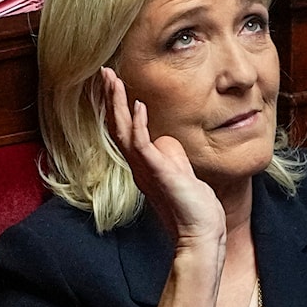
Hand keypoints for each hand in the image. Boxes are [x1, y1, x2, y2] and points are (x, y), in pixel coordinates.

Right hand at [101, 67, 225, 246]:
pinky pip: (142, 145)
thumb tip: (165, 139)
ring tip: (113, 80)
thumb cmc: (194, 207)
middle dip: (111, 98)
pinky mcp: (158, 173)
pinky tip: (139, 106)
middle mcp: (139, 167)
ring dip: (118, 104)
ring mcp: (146, 170)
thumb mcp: (182, 173)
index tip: (114, 84)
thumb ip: (171, 155)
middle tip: (105, 73)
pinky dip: (139, 124)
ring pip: (124, 131)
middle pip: (117, 126)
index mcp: (144, 166)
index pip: (125, 131)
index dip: (117, 107)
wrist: (200, 233)